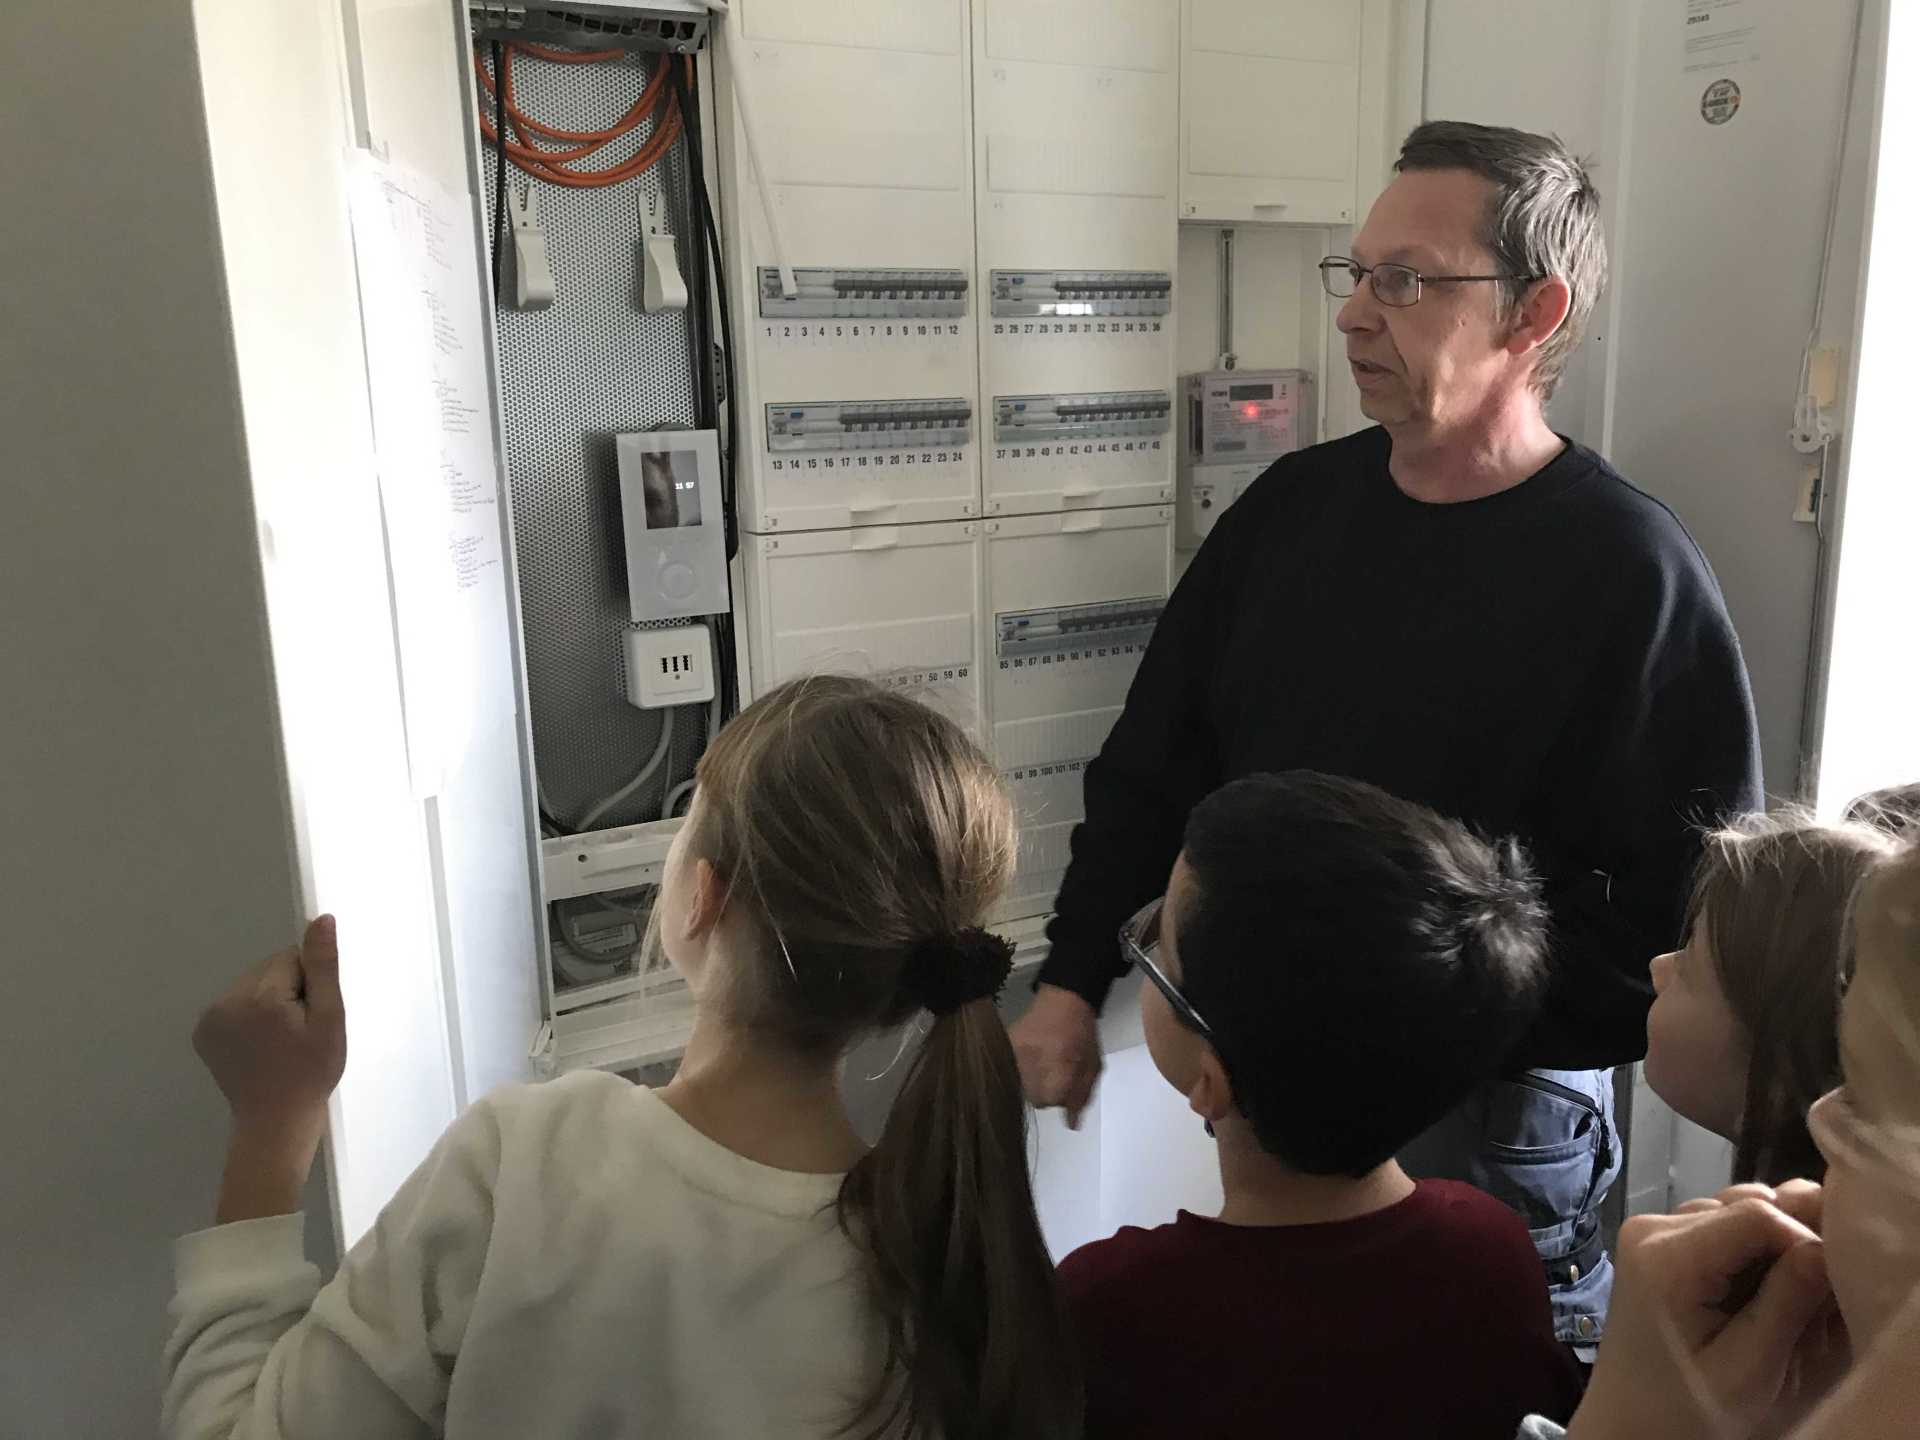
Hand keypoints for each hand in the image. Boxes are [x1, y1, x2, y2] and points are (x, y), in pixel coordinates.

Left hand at [194, 916, 346, 1220]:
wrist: (275, 1124)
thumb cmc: (312, 1074)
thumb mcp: (330, 1021)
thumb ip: (323, 968)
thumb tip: (321, 919)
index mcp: (259, 997)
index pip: (291, 958)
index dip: (310, 984)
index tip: (313, 1016)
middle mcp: (226, 1000)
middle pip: (269, 970)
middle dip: (289, 990)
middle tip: (300, 1030)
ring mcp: (209, 1017)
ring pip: (252, 985)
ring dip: (269, 1002)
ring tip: (281, 1039)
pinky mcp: (202, 1031)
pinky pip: (235, 1004)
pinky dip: (250, 1016)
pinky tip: (261, 1043)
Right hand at [1008, 985, 1101, 1128]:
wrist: (1063, 1000)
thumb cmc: (1083, 1035)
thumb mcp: (1093, 1066)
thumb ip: (1082, 1096)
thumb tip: (1071, 1126)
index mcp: (1061, 1066)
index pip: (1051, 1101)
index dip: (1061, 1095)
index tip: (1067, 1081)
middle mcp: (1035, 1062)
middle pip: (1035, 1098)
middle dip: (1047, 1091)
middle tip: (1055, 1072)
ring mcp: (1017, 1053)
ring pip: (1021, 1087)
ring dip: (1032, 1082)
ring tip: (1042, 1064)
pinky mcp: (1006, 1044)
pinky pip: (1010, 1071)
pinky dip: (1019, 1070)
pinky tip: (1031, 1058)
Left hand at [1568, 1183, 1838, 1439]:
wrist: (1630, 1424)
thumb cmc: (1687, 1410)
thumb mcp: (1749, 1369)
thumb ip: (1787, 1304)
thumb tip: (1825, 1246)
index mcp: (1667, 1258)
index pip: (1757, 1214)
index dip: (1804, 1242)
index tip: (1826, 1288)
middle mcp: (1652, 1229)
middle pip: (1746, 1206)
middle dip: (1790, 1245)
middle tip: (1808, 1302)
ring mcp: (1651, 1231)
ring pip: (1737, 1212)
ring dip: (1771, 1249)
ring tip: (1779, 1304)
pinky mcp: (1658, 1242)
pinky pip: (1720, 1228)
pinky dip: (1750, 1254)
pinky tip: (1754, 1296)